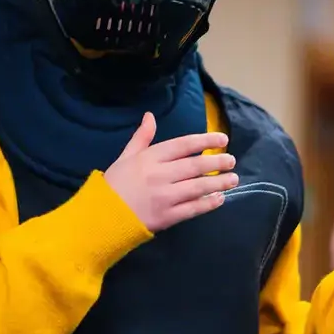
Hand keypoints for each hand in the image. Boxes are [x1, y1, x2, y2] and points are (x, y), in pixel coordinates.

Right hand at [104, 112, 238, 231]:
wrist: (101, 218)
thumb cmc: (114, 185)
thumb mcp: (125, 157)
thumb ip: (141, 137)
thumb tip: (150, 115)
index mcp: (149, 158)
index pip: (183, 144)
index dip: (206, 140)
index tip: (223, 138)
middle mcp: (160, 175)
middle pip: (195, 165)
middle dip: (217, 161)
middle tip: (231, 160)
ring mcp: (165, 197)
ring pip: (199, 186)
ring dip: (219, 182)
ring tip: (233, 179)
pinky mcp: (167, 217)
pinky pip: (193, 208)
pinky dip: (208, 203)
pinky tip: (219, 198)